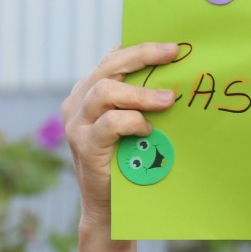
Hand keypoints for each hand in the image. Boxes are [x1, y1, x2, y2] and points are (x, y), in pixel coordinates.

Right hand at [62, 42, 180, 228]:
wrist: (109, 206)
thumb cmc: (127, 160)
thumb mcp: (132, 121)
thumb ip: (138, 98)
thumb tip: (173, 71)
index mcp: (88, 91)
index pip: (113, 58)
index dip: (141, 48)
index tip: (172, 45)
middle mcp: (77, 103)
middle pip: (109, 66)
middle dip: (143, 55)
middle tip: (173, 54)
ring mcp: (77, 124)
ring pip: (106, 90)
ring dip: (141, 93)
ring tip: (167, 100)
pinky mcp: (84, 144)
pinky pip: (110, 122)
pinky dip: (133, 122)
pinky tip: (148, 130)